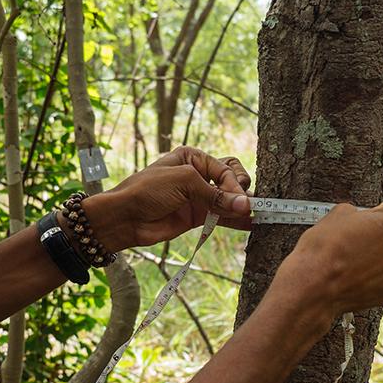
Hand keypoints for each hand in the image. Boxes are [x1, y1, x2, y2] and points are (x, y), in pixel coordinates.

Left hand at [81, 146, 252, 250]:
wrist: (124, 217)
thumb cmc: (147, 190)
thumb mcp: (182, 182)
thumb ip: (214, 195)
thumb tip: (245, 205)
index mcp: (193, 158)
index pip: (225, 168)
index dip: (234, 184)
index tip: (238, 199)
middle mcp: (197, 175)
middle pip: (231, 181)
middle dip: (239, 193)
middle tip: (244, 206)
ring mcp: (198, 197)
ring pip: (228, 201)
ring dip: (241, 208)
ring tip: (259, 217)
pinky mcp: (196, 216)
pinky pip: (221, 218)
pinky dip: (235, 221)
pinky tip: (251, 225)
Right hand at [276, 203, 382, 318]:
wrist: (315, 284)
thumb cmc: (327, 247)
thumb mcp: (341, 212)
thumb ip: (360, 213)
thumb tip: (358, 218)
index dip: (376, 216)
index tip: (364, 223)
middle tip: (361, 242)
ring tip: (358, 262)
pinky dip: (377, 280)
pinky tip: (358, 277)